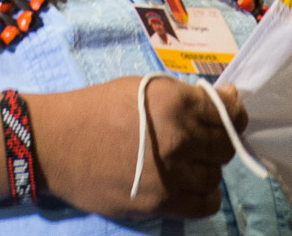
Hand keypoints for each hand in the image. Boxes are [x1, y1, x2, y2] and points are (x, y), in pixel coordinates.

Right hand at [32, 77, 242, 218]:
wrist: (58, 142)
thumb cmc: (99, 107)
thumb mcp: (146, 86)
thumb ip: (189, 95)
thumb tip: (231, 97)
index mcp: (176, 102)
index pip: (230, 112)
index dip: (234, 114)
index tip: (228, 116)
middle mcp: (179, 138)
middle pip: (226, 145)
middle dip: (219, 140)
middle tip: (201, 139)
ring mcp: (171, 174)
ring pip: (216, 175)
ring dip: (207, 168)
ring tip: (188, 162)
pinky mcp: (160, 203)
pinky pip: (204, 205)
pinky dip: (204, 196)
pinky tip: (189, 185)